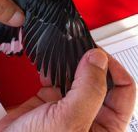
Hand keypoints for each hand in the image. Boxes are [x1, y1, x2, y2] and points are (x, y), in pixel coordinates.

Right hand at [0, 49, 135, 131]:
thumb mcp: (69, 120)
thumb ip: (89, 89)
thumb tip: (98, 59)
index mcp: (105, 127)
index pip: (123, 91)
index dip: (114, 68)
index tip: (98, 54)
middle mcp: (88, 115)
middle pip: (100, 80)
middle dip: (90, 63)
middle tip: (81, 49)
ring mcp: (67, 106)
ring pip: (77, 76)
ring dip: (71, 63)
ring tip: (67, 53)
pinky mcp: (49, 100)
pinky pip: (56, 78)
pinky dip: (53, 69)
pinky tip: (50, 66)